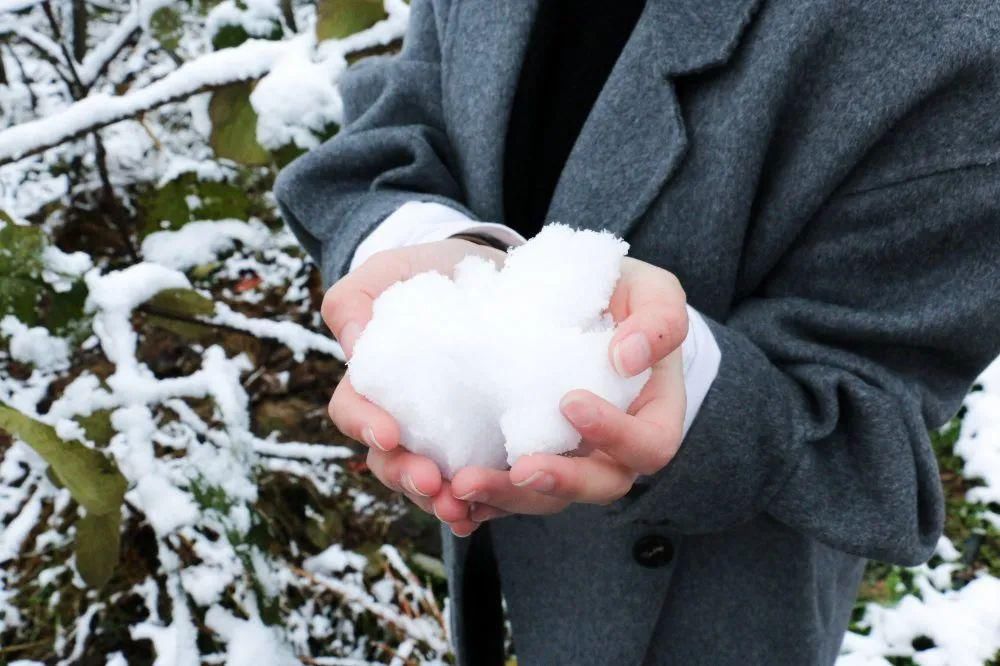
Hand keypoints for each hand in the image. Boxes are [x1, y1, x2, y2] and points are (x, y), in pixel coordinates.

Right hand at [323, 239, 506, 535]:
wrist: (492, 273)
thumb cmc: (429, 272)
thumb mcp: (388, 271)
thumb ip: (355, 299)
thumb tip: (353, 346)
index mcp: (374, 382)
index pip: (353, 411)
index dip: (365, 426)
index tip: (388, 434)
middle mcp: (405, 418)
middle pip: (389, 461)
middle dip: (406, 477)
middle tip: (432, 483)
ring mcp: (446, 434)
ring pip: (431, 482)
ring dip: (442, 500)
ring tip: (462, 509)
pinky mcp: (488, 440)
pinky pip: (479, 480)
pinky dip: (482, 501)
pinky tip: (488, 512)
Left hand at [449, 257, 687, 522]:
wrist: (565, 296)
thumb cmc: (619, 292)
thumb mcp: (652, 289)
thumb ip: (659, 319)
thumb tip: (628, 358)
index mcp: (651, 415)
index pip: (650, 445)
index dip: (617, 435)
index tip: (571, 401)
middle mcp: (612, 448)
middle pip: (597, 486)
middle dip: (559, 482)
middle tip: (519, 469)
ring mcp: (566, 458)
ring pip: (544, 498)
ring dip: (506, 497)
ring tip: (463, 485)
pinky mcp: (523, 458)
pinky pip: (504, 492)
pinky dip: (477, 499)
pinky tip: (445, 496)